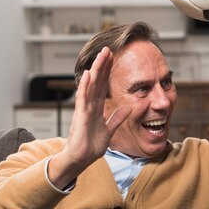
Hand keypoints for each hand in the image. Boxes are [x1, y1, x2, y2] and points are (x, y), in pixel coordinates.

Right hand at [48, 48, 130, 188]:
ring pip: (90, 86)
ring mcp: (84, 110)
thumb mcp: (109, 130)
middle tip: (107, 49)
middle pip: (96, 81)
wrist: (80, 159)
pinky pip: (82, 99)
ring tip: (101, 56)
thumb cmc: (91, 145)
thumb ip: (116, 118)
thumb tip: (128, 108)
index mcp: (95, 108)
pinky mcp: (81, 117)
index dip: (107, 71)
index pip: (102, 85)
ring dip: (96, 70)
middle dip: (102, 65)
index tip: (112, 58)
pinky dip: (85, 86)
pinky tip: (87, 74)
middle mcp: (88, 105)